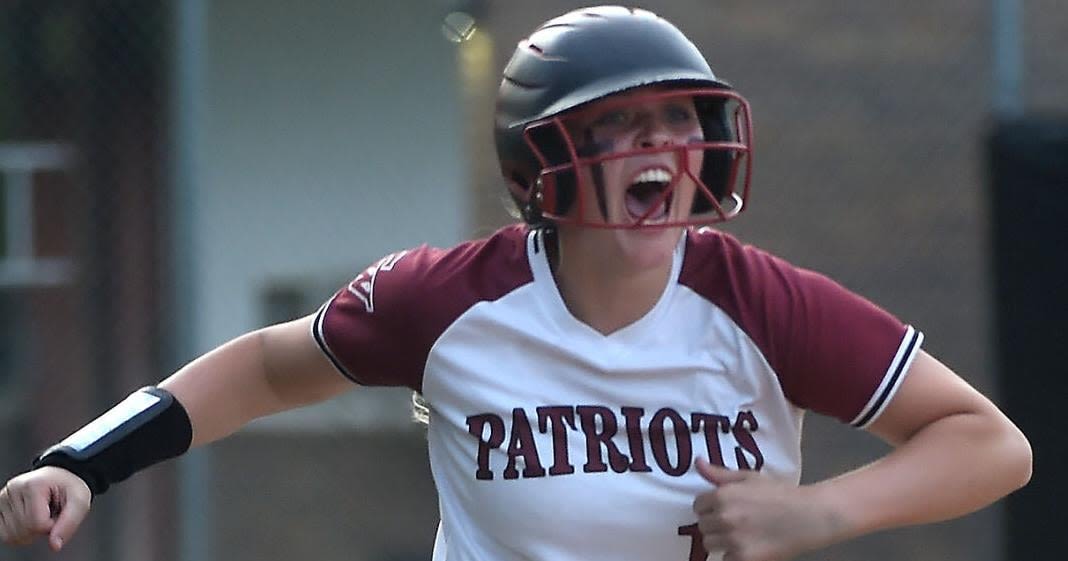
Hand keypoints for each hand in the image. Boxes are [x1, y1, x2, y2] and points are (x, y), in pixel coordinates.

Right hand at [0, 467, 91, 550]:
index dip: (52, 525)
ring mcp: (3, 498)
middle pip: (24, 530)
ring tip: (39, 515)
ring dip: (29, 533)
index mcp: (34, 484)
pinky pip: (3, 534)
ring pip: (11, 535)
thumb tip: (55, 544)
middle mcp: (14, 489)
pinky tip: (28, 522)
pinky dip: (17, 534)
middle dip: (41, 529)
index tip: (57, 512)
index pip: (38, 524)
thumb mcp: (80, 501)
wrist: (58, 478)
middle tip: (49, 513)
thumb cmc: (68, 487)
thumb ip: (69, 523)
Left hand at [692, 458, 842, 560]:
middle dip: (714, 524)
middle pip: (702, 526)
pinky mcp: (744, 558)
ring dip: (721, 541)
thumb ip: (720, 474)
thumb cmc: (780, 494)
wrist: (808, 517)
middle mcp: (724, 518)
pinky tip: (748, 546)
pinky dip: (734, 555)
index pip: (698, 505)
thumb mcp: (749, 478)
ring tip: (740, 534)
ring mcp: (733, 540)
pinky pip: (725, 559)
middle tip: (735, 522)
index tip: (723, 509)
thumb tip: (698, 463)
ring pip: (709, 544)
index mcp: (722, 496)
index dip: (710, 507)